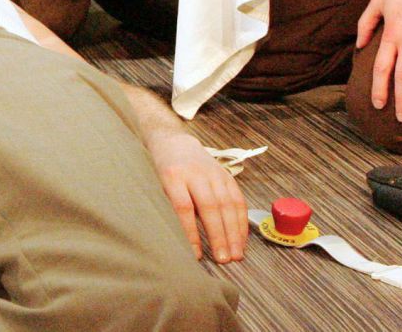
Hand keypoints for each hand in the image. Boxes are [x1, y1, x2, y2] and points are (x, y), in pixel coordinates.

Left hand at [148, 132, 248, 263]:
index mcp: (173, 176)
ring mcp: (214, 173)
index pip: (184, 207)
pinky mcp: (227, 175)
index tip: (196, 255)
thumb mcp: (160, 187)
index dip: (191, 233)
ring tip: (236, 254)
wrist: (175, 143)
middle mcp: (196, 173)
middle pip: (210, 206)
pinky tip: (241, 238)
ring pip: (228, 204)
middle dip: (219, 235)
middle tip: (223, 259)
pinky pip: (238, 199)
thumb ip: (173, 210)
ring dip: (234, 232)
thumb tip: (184, 243)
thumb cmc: (165, 172)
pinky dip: (241, 221)